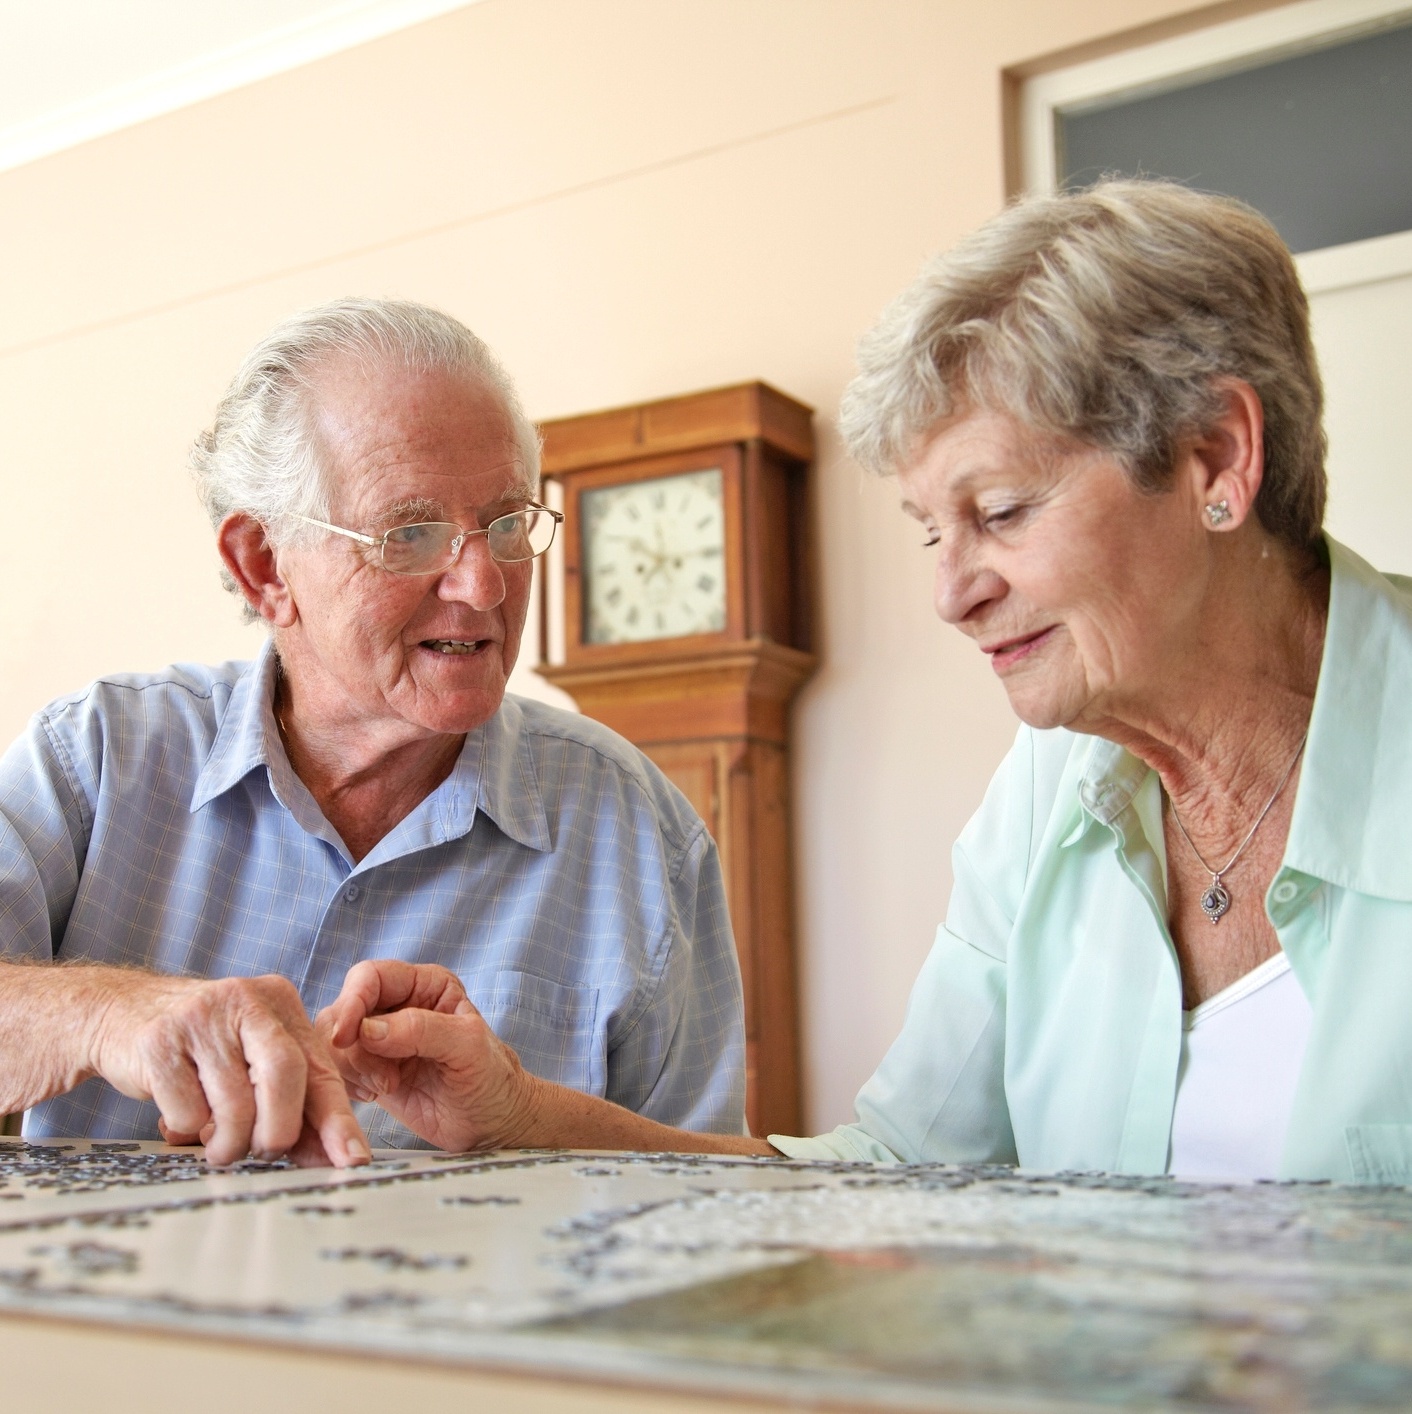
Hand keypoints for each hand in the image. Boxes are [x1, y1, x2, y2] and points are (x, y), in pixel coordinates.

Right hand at [89, 972, 369, 1167]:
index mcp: (281, 1003)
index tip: (354, 1160)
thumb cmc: (203, 1048)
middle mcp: (246, 1000)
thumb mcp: (252, 1058)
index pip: (320, 1067)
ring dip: (230, 1143)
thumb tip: (334, 1156)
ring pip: (234, 1101)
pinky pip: (187, 1110)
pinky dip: (190, 1131)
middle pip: (284, 1073)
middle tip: (265, 1153)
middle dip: (278, 1129)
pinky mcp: (158, 1040)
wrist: (121, 1012)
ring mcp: (201, 1016)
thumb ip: (295, 1100)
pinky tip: (182, 1119)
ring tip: (221, 1147)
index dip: (337, 1118)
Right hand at [316, 960, 535, 1152]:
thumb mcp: (468, 1047)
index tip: (347, 1037)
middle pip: (343, 1009)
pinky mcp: (368, 1069)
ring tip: (386, 1086)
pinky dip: (347, 1083)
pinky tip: (376, 1095)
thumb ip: (423, 1030)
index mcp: (424, 984)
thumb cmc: (490, 1079)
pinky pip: (336, 1068)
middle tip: (384, 1079)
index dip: (352, 1002)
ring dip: (352, 1067)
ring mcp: (379, 1038)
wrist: (491, 1123)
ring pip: (333, 1040)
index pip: (370, 977)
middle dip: (352, 1045)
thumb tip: (368, 1029)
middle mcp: (397, 1005)